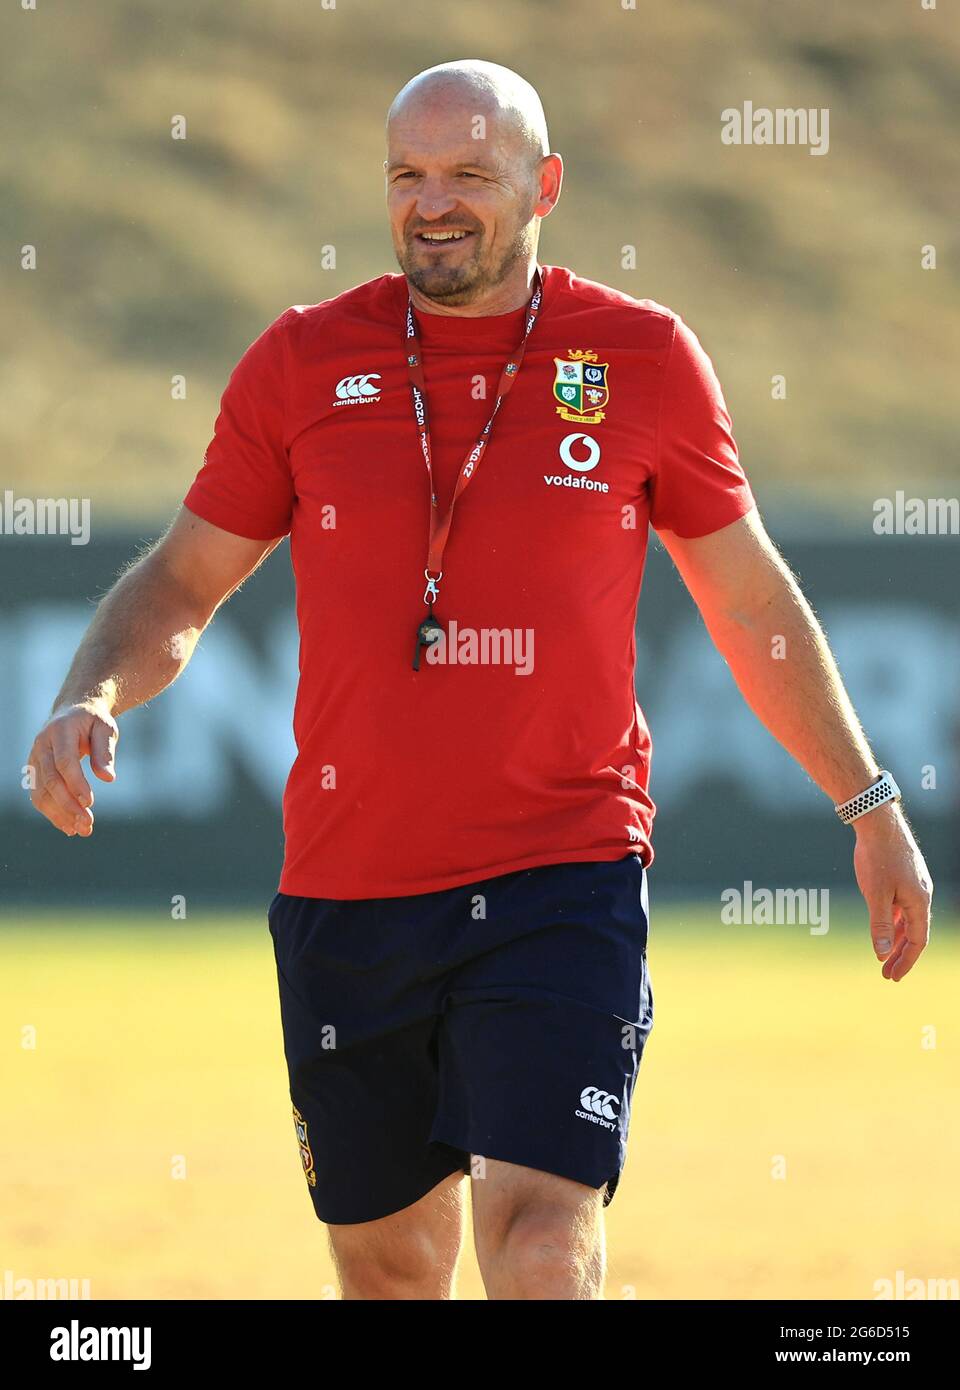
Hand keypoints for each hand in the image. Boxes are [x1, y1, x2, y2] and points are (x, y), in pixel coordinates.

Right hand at [26, 700, 118, 836]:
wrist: (73, 711)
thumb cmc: (93, 721)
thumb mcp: (106, 729)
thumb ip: (105, 752)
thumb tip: (108, 778)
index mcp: (60, 731)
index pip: (64, 762)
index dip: (76, 784)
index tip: (90, 803)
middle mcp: (42, 745)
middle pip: (50, 780)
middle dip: (68, 805)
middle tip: (88, 824)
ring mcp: (35, 758)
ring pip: (40, 792)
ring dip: (60, 814)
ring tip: (81, 830)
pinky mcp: (34, 771)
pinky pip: (39, 796)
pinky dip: (52, 813)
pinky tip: (69, 827)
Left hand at [853, 803, 931, 980]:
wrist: (877, 822)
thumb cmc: (877, 857)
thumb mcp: (875, 895)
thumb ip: (879, 925)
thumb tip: (882, 954)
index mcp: (919, 901)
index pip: (917, 940)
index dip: (906, 961)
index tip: (893, 977)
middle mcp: (921, 894)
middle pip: (914, 932)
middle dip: (901, 955)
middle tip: (887, 974)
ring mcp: (914, 885)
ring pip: (907, 919)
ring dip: (896, 939)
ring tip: (883, 957)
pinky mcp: (904, 876)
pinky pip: (902, 906)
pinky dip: (893, 921)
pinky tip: (883, 928)